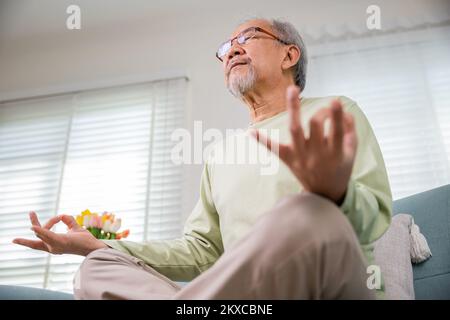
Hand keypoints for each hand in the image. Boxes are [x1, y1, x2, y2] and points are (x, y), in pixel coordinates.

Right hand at [12, 211, 107, 255]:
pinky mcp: (60, 242)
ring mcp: (55, 245)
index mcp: (54, 244)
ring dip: (36, 223)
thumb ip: (68, 221)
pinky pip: (48, 235)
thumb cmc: (85, 241)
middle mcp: (52, 247)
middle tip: (31, 212)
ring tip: (31, 213)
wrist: (93, 247)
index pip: (41, 237)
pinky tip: (33, 227)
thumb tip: (62, 215)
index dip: (39, 227)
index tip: (60, 216)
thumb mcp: (75, 228)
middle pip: (38, 235)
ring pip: (41, 234)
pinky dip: (41, 231)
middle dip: (33, 224)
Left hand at [251, 85, 357, 204]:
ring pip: (295, 131)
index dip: (335, 116)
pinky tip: (250, 131)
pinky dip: (262, 141)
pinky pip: (274, 149)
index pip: (336, 131)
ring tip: (292, 90)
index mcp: (335, 153)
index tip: (334, 101)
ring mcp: (300, 157)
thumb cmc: (339, 167)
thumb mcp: (351, 152)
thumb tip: (342, 110)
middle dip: (321, 112)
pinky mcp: (287, 159)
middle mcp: (316, 155)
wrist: (324, 193)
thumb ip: (349, 130)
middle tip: (327, 108)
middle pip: (315, 126)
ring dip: (293, 109)